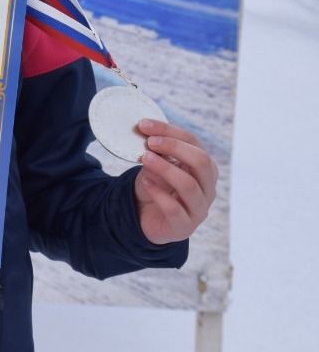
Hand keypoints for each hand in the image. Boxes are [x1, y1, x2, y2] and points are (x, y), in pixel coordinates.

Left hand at [132, 120, 217, 244]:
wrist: (146, 218)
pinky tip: (146, 182)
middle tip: (149, 142)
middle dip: (174, 147)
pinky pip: (174, 208)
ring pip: (189, 185)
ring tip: (144, 158)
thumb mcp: (155, 165)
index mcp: (204, 168)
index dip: (170, 131)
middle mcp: (207, 187)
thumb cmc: (155, 187)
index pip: (194, 143)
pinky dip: (158, 193)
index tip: (144, 124)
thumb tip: (147, 133)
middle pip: (201, 161)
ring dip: (165, 168)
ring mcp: (199, 208)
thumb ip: (155, 151)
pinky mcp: (184, 226)